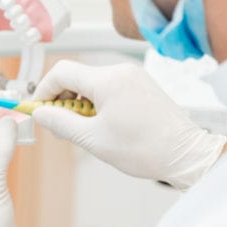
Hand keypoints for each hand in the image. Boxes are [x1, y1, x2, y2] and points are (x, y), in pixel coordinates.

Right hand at [31, 60, 226, 189]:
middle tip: (60, 126)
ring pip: (91, 83)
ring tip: (83, 129)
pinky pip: (108, 88)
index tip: (39, 110)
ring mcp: (133, 77)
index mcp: (108, 80)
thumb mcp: (93, 139)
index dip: (44, 91)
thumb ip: (60, 122)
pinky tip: (101, 125)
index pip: (61, 72)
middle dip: (62, 100)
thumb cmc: (145, 149)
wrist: (186, 154)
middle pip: (76, 76)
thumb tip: (39, 113)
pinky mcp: (141, 86)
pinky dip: (97, 103)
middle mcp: (121, 71)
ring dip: (79, 103)